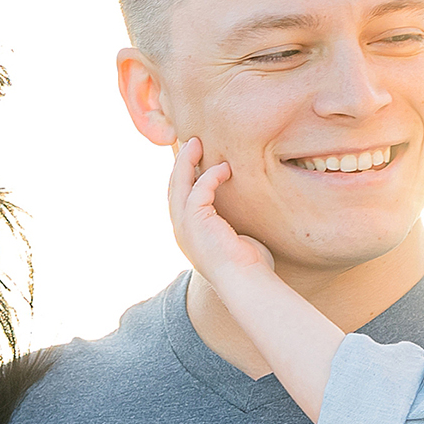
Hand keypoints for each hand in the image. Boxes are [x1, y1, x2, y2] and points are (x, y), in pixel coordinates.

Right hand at [166, 137, 275, 285]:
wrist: (247, 282)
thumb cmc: (249, 266)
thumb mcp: (237, 237)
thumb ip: (232, 220)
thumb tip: (244, 208)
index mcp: (188, 235)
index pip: (179, 199)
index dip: (183, 176)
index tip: (194, 158)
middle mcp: (181, 230)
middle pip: (173, 187)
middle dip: (181, 163)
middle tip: (192, 142)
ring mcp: (184, 227)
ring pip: (179, 184)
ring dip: (187, 161)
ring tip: (197, 143)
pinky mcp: (195, 221)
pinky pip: (198, 189)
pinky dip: (211, 176)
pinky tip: (225, 169)